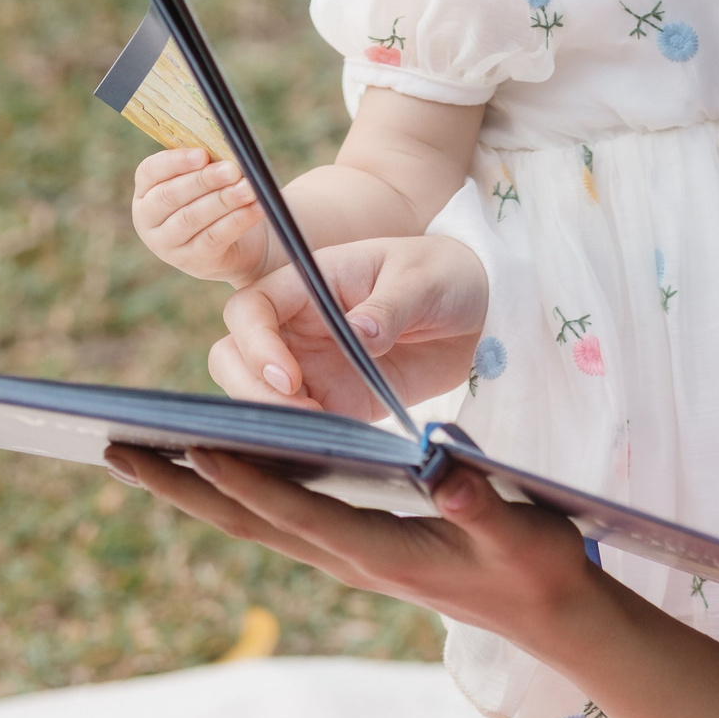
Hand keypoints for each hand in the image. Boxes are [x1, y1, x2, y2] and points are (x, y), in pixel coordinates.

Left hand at [105, 445, 596, 650]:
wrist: (550, 614)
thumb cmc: (538, 565)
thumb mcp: (521, 531)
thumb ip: (481, 501)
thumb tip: (445, 467)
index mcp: (379, 550)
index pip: (296, 510)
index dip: (245, 478)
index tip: (190, 445)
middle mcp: (348, 557)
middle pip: (248, 520)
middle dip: (180, 485)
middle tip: (114, 449)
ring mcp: (346, 556)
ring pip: (254, 521)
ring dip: (193, 488)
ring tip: (139, 452)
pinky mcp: (354, 549)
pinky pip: (278, 518)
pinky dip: (236, 490)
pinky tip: (215, 466)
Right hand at [131, 148, 269, 285]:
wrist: (241, 244)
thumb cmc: (219, 199)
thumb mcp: (209, 180)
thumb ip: (211, 165)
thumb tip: (228, 152)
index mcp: (146, 191)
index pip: (150, 171)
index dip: (175, 161)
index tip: (203, 154)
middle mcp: (147, 219)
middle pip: (170, 195)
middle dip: (204, 180)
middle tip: (233, 170)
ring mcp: (167, 245)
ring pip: (192, 218)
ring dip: (223, 200)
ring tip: (249, 188)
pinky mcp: (193, 261)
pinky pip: (213, 238)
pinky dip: (237, 220)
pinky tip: (256, 208)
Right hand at [211, 234, 488, 417]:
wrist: (484, 310)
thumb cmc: (448, 274)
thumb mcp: (424, 280)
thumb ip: (391, 305)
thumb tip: (358, 332)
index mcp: (309, 282)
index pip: (250, 309)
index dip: (254, 343)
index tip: (289, 375)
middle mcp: (300, 326)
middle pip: (235, 357)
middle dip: (250, 389)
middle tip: (301, 411)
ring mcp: (314, 366)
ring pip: (258, 396)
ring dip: (275, 417)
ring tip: (321, 428)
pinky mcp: (339, 401)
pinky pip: (304, 424)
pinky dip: (306, 437)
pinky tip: (335, 443)